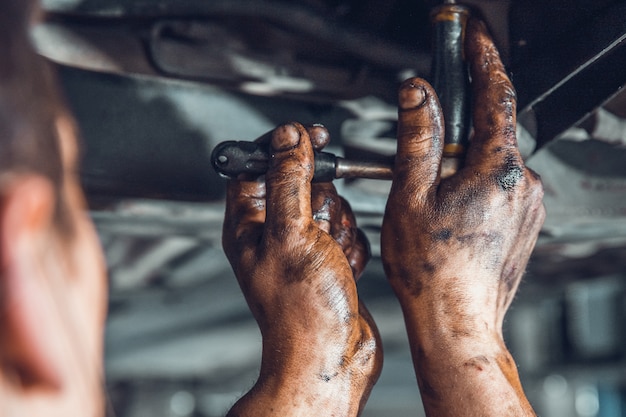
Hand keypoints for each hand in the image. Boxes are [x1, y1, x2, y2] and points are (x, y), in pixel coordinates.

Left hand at [223, 123, 381, 416]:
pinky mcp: (328, 260)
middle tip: (320, 222)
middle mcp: (273, 234)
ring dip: (339, 226)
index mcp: (250, 225)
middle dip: (321, 198)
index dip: (282, 146)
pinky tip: (344, 267)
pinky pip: (347, 231)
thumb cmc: (301, 311)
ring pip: (329, 205)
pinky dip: (352, 245)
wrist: (332, 357)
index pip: (257, 165)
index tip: (308, 136)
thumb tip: (288, 138)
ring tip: (332, 252)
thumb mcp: (292, 233)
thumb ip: (289, 180)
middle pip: (301, 183)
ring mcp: (303, 247)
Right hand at [381, 19, 543, 415]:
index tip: (474, 37)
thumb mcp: (410, 195)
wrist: (455, 320)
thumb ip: (417, 138)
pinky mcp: (523, 220)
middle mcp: (521, 183)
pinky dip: (472, 181)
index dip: (482, 59)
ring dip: (461, 159)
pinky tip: (448, 210)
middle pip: (489, 128)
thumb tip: (416, 94)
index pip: (494, 95)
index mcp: (495, 170)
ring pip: (490, 158)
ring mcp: (526, 203)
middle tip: (423, 144)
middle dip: (457, 124)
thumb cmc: (430, 270)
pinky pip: (497, 183)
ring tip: (429, 195)